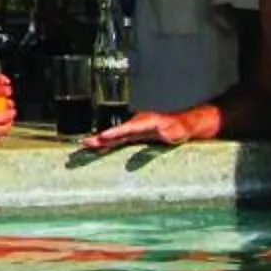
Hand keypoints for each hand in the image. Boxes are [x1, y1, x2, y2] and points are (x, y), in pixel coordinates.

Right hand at [83, 108, 201, 152]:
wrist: (184, 124)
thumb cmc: (182, 129)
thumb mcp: (178, 131)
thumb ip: (170, 132)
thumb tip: (161, 132)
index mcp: (145, 123)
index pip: (127, 130)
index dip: (114, 134)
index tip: (102, 137)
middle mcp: (137, 124)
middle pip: (116, 132)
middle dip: (101, 138)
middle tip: (85, 143)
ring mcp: (135, 130)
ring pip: (115, 136)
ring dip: (101, 141)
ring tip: (86, 145)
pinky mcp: (135, 135)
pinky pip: (119, 139)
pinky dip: (108, 142)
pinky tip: (100, 148)